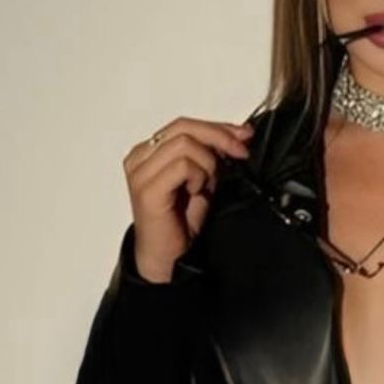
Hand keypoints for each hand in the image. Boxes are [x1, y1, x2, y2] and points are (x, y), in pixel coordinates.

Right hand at [123, 116, 253, 281]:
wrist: (168, 258)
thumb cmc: (180, 222)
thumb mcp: (202, 179)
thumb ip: (211, 155)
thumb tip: (237, 134)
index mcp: (148, 152)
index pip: (184, 125)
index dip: (217, 127)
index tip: (244, 135)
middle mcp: (139, 158)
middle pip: (184, 127)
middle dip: (219, 137)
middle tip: (240, 153)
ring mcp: (140, 172)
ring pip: (185, 143)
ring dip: (207, 163)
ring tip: (206, 185)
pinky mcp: (147, 189)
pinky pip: (182, 165)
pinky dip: (198, 176)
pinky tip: (197, 192)